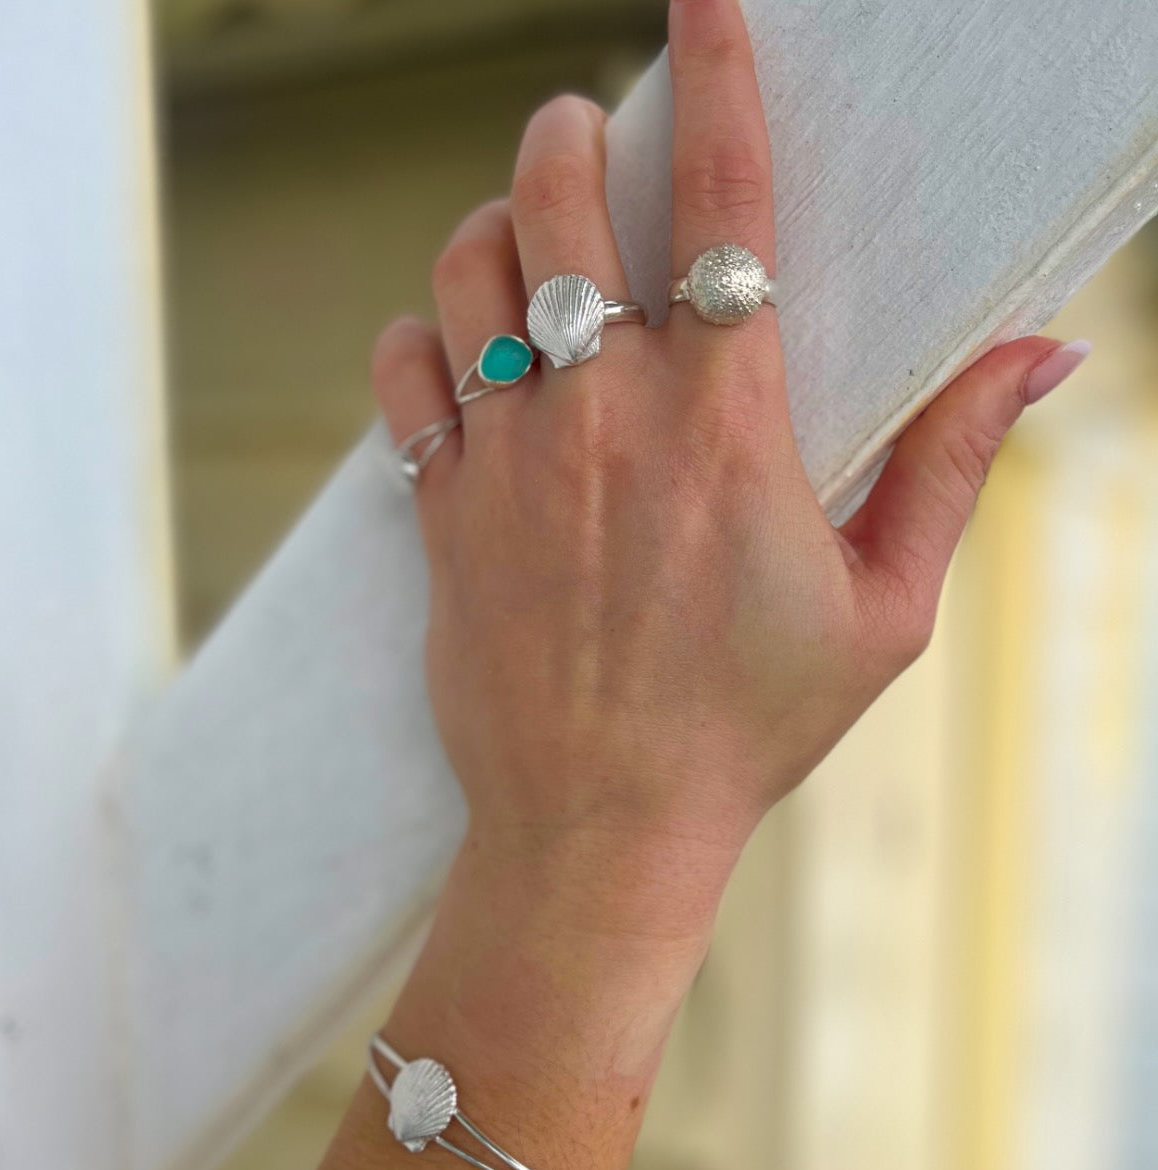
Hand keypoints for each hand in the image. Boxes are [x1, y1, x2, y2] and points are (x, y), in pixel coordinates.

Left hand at [372, 0, 1087, 868]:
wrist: (602, 826)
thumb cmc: (748, 727)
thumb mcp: (883, 611)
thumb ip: (950, 466)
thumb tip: (1037, 357)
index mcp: (727, 424)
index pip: (727, 202)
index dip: (721, 71)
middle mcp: (605, 418)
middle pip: (563, 200)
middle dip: (573, 135)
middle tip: (588, 136)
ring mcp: (509, 462)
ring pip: (467, 271)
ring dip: (494, 226)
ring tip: (526, 240)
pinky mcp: (443, 515)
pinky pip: (401, 378)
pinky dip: (417, 341)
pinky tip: (453, 355)